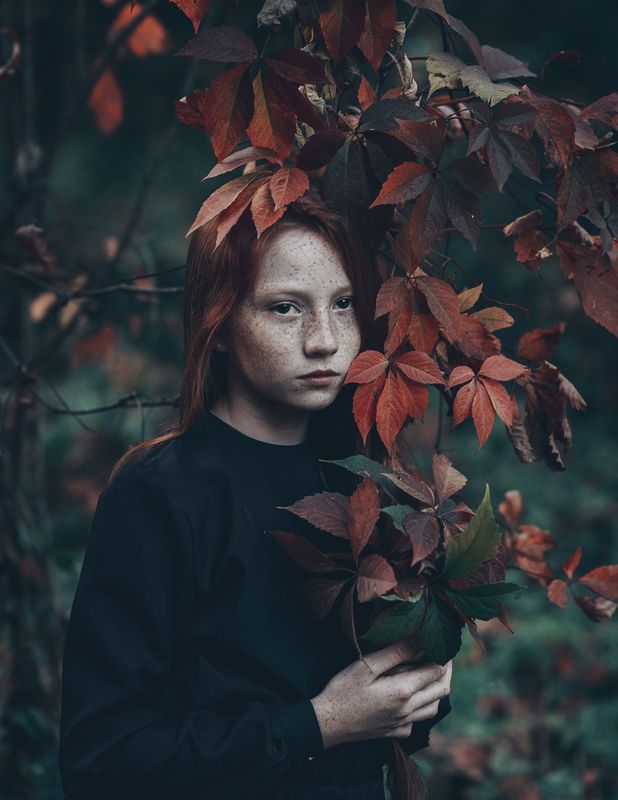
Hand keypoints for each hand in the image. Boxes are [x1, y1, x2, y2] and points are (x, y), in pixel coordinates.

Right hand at [310, 639, 452, 748]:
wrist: (327, 724)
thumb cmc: (343, 690)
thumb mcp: (366, 665)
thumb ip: (395, 653)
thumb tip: (418, 640)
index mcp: (402, 691)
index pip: (435, 671)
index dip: (443, 656)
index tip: (441, 642)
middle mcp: (408, 710)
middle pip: (441, 691)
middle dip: (447, 671)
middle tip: (444, 655)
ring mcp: (402, 724)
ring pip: (434, 708)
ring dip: (438, 690)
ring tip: (433, 674)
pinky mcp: (395, 733)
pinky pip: (418, 721)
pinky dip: (422, 708)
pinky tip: (412, 698)